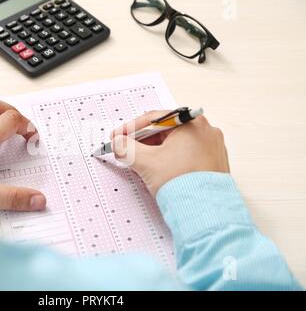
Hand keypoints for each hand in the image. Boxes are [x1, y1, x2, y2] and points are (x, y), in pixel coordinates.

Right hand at [111, 111, 229, 197]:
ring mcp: (212, 147)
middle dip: (143, 141)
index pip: (154, 119)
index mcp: (192, 123)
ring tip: (143, 163)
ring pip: (176, 144)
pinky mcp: (214, 163)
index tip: (119, 137)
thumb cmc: (183, 184)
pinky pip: (187, 155)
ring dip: (156, 151)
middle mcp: (206, 131)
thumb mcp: (146, 162)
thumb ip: (126, 148)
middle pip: (165, 131)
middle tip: (128, 150)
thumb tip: (118, 143)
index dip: (130, 128)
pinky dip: (171, 159)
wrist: (205, 212)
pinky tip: (161, 170)